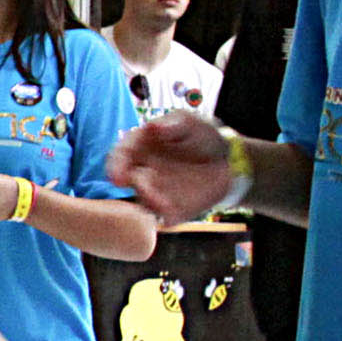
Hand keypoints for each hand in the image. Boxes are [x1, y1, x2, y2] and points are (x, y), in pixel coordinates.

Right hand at [109, 110, 232, 224]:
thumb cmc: (201, 136)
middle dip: (136, 187)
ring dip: (151, 203)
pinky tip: (173, 214)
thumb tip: (152, 126)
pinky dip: (166, 216)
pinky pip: (165, 217)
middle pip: (129, 182)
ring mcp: (155, 192)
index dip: (115, 166)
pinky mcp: (170, 209)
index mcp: (139, 148)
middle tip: (146, 190)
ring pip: (144, 202)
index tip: (117, 178)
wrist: (226, 159)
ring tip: (164, 205)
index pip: (119, 156)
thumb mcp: (190, 123)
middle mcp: (141, 171)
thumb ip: (172, 124)